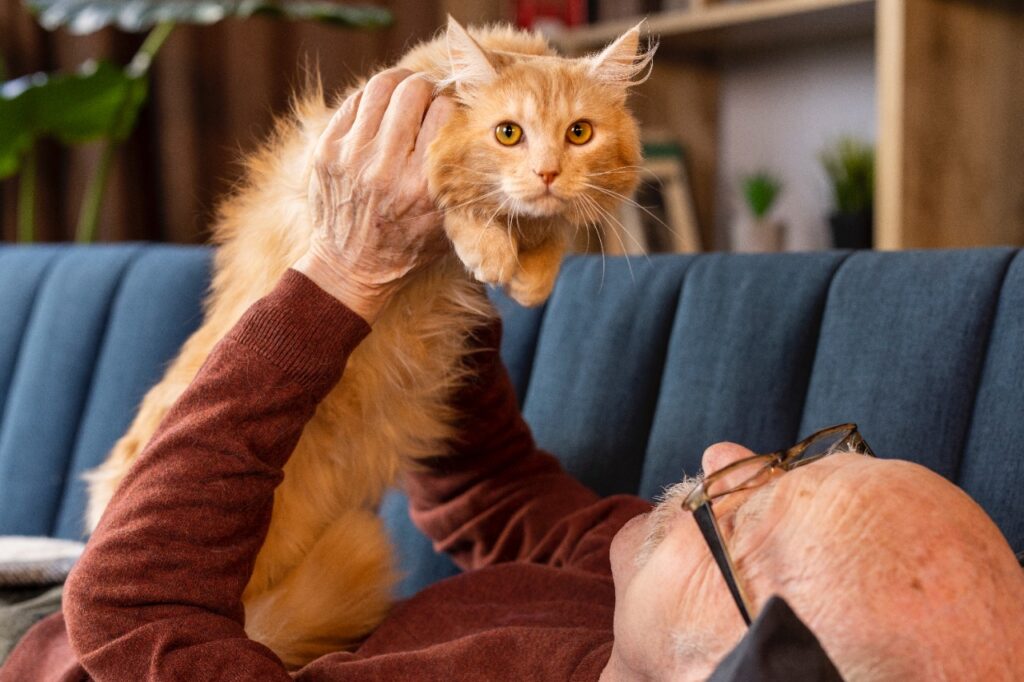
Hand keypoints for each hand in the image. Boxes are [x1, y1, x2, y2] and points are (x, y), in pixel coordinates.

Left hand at [294, 68, 454, 322]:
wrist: (349, 269)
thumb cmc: (407, 247)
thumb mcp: (447, 223)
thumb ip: (461, 182)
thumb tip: (473, 131)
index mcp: (422, 186)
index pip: (444, 114)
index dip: (451, 108)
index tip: (449, 115)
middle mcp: (386, 168)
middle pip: (412, 91)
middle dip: (425, 88)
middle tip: (427, 98)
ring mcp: (351, 157)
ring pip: (380, 87)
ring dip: (398, 84)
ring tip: (404, 96)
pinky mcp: (326, 152)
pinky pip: (354, 102)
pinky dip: (371, 100)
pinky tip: (379, 113)